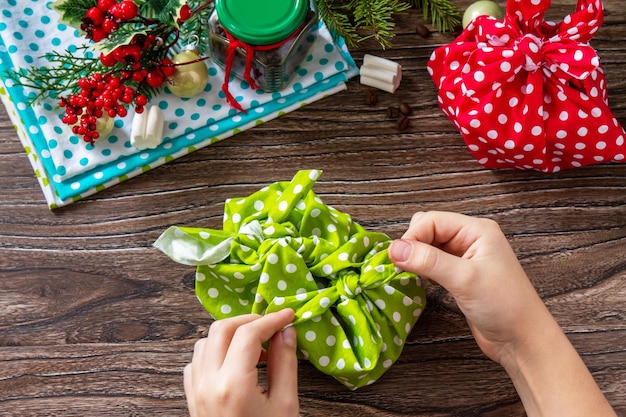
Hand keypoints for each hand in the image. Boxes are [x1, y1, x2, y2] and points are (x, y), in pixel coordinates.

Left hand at [184, 309, 298, 416]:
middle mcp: (208, 383)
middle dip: (249, 321)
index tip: (288, 315)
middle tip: (271, 327)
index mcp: (233, 384)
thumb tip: (286, 331)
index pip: (249, 333)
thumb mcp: (285, 404)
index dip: (271, 319)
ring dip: (230, 336)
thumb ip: (285, 363)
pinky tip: (233, 363)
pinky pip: (196, 362)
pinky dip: (214, 352)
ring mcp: (196, 391)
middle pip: (222, 328)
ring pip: (205, 341)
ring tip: (255, 348)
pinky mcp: (192, 399)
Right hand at [389, 211, 616, 416]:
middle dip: (413, 245)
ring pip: (429, 246)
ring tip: (414, 275)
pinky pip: (433, 263)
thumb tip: (394, 249)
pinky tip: (426, 283)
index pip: (432, 220)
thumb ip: (428, 261)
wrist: (522, 340)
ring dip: (417, 258)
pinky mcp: (460, 275)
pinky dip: (423, 270)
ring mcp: (465, 257)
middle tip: (405, 267)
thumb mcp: (464, 279)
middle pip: (428, 229)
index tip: (398, 258)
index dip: (412, 236)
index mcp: (476, 230)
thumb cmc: (504, 306)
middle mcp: (470, 239)